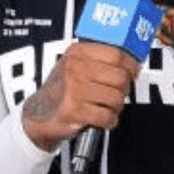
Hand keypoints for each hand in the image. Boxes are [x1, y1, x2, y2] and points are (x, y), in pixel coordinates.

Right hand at [21, 41, 143, 151]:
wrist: (39, 114)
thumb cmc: (64, 89)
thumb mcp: (76, 65)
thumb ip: (101, 60)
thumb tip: (135, 61)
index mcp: (78, 53)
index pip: (117, 54)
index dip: (131, 65)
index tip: (133, 72)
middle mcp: (75, 69)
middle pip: (121, 78)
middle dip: (124, 90)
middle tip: (116, 94)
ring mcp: (74, 90)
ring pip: (117, 98)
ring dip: (116, 107)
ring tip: (105, 107)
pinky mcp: (74, 111)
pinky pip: (108, 117)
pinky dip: (109, 121)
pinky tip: (102, 119)